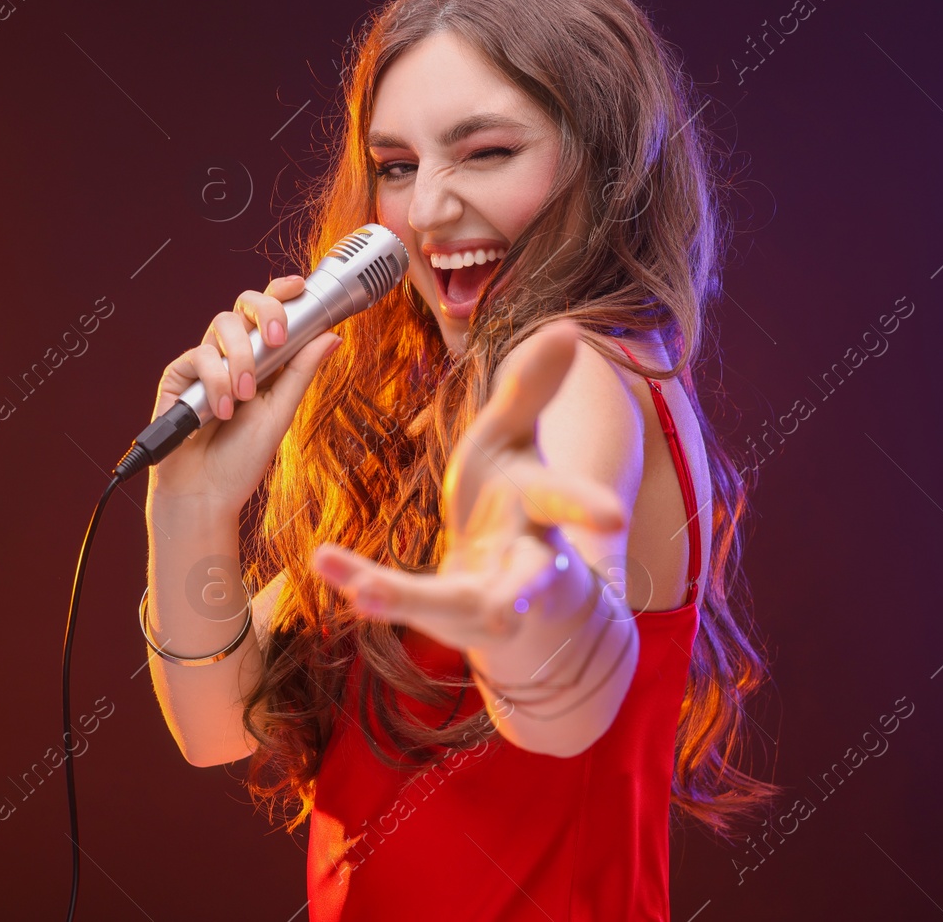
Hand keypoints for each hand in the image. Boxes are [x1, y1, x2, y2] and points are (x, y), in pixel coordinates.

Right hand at [148, 275, 341, 512]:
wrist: (206, 493)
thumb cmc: (242, 458)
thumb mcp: (281, 412)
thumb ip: (301, 371)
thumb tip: (332, 336)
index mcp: (262, 361)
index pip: (268, 314)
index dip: (281, 292)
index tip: (299, 286)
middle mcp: (232, 355)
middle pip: (243, 305)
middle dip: (264, 311)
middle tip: (277, 338)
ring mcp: (204, 363)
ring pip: (221, 325)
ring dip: (241, 360)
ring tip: (245, 397)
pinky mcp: (179, 376)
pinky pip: (198, 356)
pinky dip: (215, 382)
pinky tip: (220, 411)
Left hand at [311, 321, 624, 652]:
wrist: (503, 574)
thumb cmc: (509, 492)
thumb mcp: (512, 436)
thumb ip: (531, 388)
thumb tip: (568, 327)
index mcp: (541, 507)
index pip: (565, 501)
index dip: (588, 508)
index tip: (613, 517)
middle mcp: (524, 562)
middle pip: (527, 581)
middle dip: (519, 596)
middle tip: (506, 614)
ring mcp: (486, 597)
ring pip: (455, 606)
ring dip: (407, 597)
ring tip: (364, 592)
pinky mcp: (445, 616)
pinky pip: (406, 605)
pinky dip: (365, 585)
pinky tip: (329, 569)